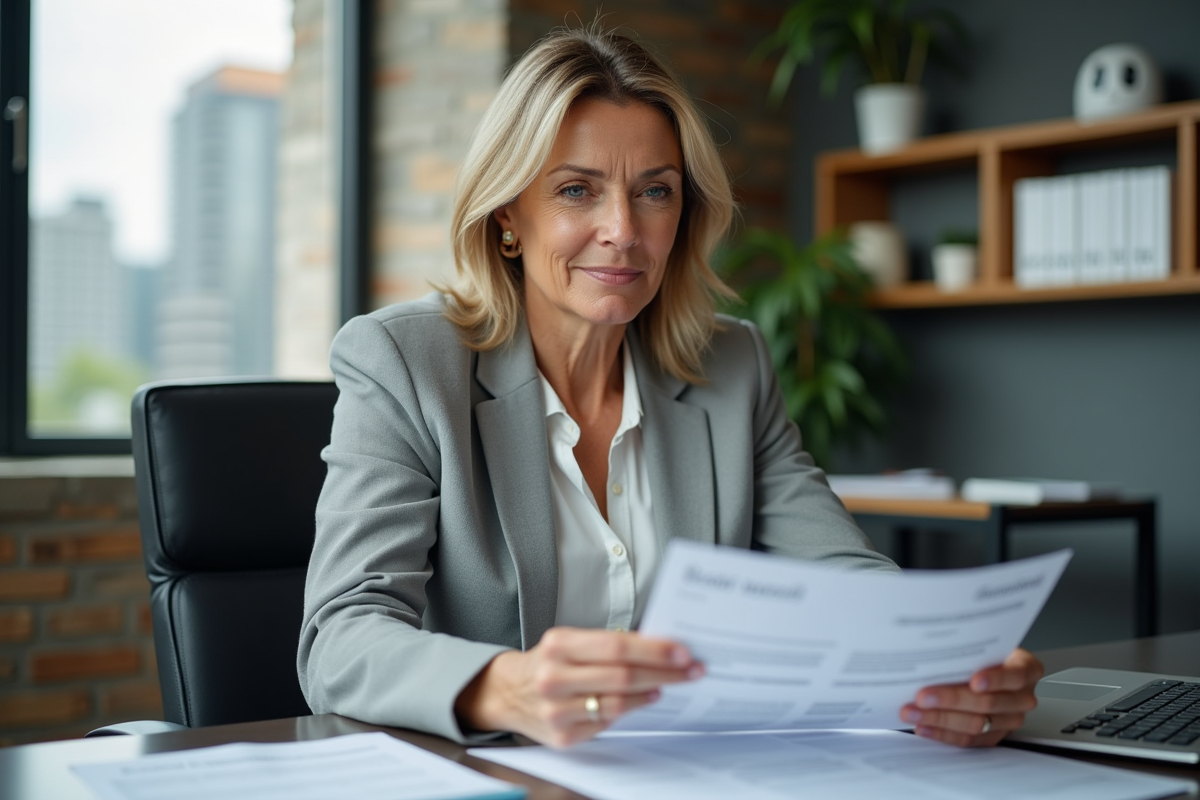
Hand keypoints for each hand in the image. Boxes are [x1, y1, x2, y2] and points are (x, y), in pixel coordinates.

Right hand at [454, 627, 702, 746]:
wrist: (506, 692)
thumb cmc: (548, 662)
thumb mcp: (568, 641)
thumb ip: (606, 644)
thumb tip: (658, 646)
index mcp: (558, 645)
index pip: (616, 646)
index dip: (654, 650)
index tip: (682, 651)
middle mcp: (554, 677)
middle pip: (622, 675)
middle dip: (664, 673)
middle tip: (691, 669)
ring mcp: (556, 710)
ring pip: (618, 703)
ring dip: (651, 693)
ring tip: (670, 684)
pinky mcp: (562, 736)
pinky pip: (607, 723)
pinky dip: (630, 709)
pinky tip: (644, 699)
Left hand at [900, 648, 1044, 746]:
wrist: (991, 667)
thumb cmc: (985, 653)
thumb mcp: (982, 644)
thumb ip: (967, 650)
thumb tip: (930, 652)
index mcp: (1026, 669)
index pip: (1015, 675)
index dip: (995, 679)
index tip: (974, 681)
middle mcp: (1022, 697)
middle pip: (988, 703)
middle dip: (951, 700)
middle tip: (923, 696)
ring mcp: (1010, 719)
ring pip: (976, 724)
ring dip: (940, 719)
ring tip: (914, 712)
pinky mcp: (994, 735)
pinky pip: (969, 740)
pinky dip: (942, 734)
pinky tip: (924, 726)